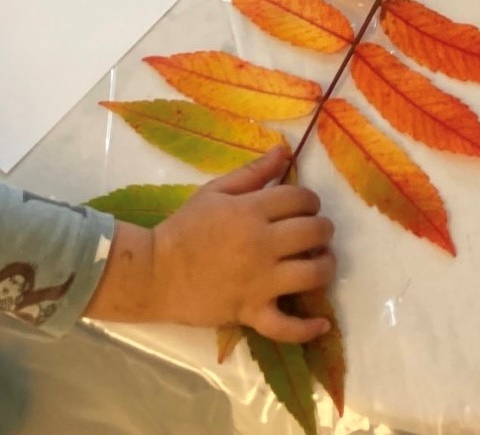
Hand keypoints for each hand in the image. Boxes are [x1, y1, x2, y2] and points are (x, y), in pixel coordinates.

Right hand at [87, 147, 335, 341]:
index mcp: (252, 211)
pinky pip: (286, 327)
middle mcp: (262, 245)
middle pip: (314, 232)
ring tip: (320, 261)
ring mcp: (259, 282)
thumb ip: (254, 171)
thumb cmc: (185, 228)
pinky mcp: (251, 313)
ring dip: (325, 266)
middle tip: (315, 231)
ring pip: (312, 274)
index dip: (310, 199)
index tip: (305, 205)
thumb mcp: (216, 191)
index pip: (301, 199)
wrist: (154, 273)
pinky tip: (322, 324)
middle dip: (323, 229)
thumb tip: (285, 149)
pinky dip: (307, 329)